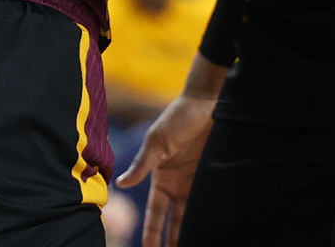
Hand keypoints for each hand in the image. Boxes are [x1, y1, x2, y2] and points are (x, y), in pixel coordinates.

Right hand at [118, 91, 217, 246]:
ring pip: (192, 216)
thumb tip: (120, 184)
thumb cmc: (178, 117)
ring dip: (191, 233)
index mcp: (160, 179)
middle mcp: (178, 185)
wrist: (208, 102)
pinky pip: (210, 203)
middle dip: (172, 241)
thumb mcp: (156, 141)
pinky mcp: (214, 177)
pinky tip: (214, 230)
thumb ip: (141, 164)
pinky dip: (210, 217)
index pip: (154, 214)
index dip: (151, 233)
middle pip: (174, 221)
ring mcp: (197, 183)